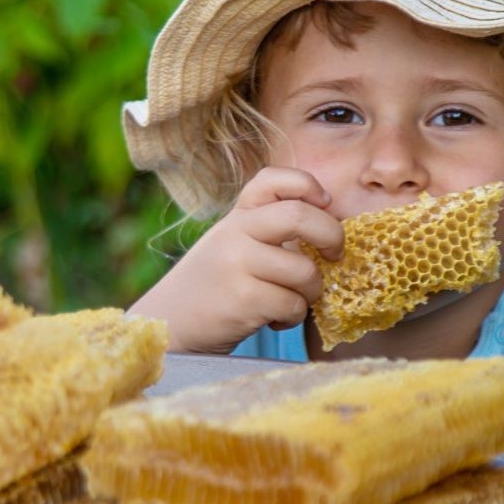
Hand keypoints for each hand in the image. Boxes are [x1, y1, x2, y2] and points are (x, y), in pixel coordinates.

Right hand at [128, 167, 343, 353]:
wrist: (168, 324)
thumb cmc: (212, 286)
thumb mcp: (231, 244)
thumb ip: (268, 230)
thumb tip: (330, 231)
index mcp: (237, 215)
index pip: (273, 178)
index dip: (307, 184)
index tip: (324, 204)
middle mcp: (235, 232)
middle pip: (300, 216)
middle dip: (332, 236)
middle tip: (335, 254)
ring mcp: (237, 264)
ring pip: (305, 270)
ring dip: (311, 292)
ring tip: (291, 300)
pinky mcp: (243, 298)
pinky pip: (293, 304)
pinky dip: (292, 317)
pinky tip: (273, 319)